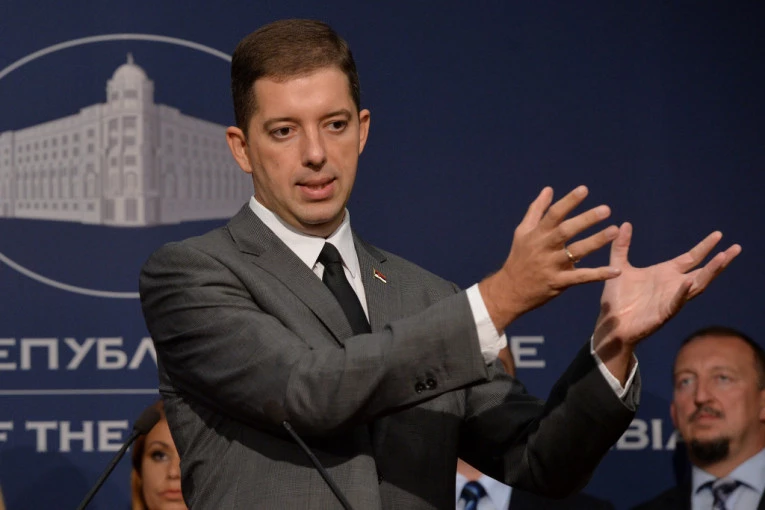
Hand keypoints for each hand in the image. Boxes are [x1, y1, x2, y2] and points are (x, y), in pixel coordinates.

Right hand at [480, 185, 620, 330]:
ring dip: (596, 241)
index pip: (553, 214)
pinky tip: (617, 271)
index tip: (584, 190)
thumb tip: (549, 189)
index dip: (568, 201)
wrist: (509, 291)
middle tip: (606, 209)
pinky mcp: (558, 283)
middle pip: (566, 231)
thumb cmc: (519, 258)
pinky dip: (599, 274)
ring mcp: (551, 266)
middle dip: (586, 219)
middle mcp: (544, 248)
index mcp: (536, 234)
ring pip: (576, 252)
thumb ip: (536, 210)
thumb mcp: (522, 232)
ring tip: (615, 231)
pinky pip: (581, 278)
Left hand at [593, 223, 740, 379]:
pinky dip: (683, 292)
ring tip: (722, 259)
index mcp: (666, 273)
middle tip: (735, 248)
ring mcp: (670, 299)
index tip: (718, 235)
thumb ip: (622, 246)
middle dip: (719, 260)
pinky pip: (676, 302)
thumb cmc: (617, 297)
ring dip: (709, 273)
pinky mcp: (662, 313)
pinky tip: (689, 282)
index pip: (691, 258)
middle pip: (702, 271)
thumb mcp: (618, 266)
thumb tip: (624, 223)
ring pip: (696, 285)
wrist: (610, 322)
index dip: (705, 247)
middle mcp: (673, 285)